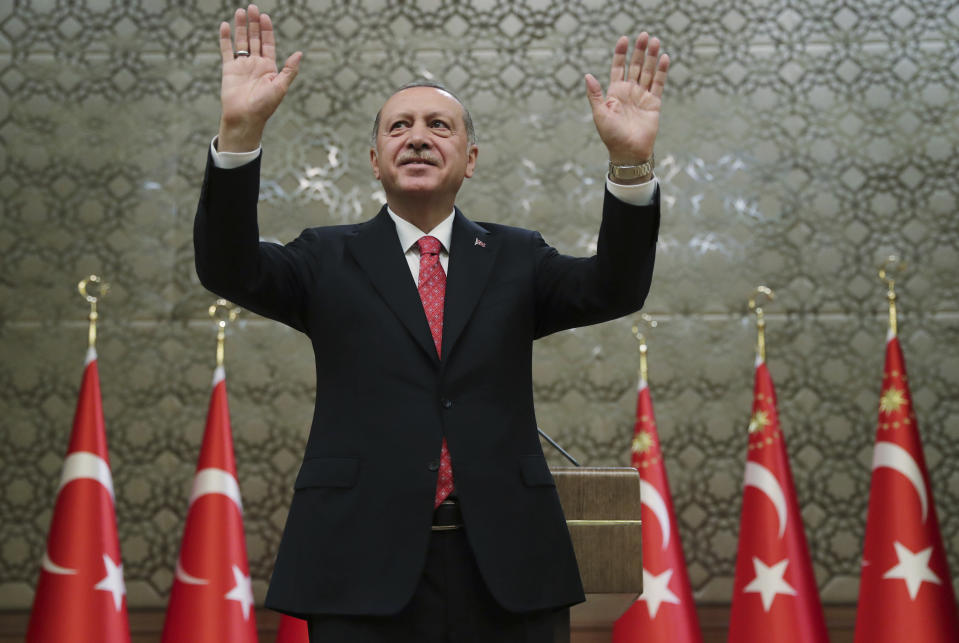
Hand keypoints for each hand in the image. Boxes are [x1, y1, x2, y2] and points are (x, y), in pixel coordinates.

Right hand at [217, 4, 301, 151]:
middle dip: (254, 23)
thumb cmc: (264, 106)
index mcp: (269, 67)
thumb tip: (300, 53)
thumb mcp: (280, 87)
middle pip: (255, 38)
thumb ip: (289, 70)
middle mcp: (255, 64)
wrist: (245, 118)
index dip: (267, 29)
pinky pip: (226, 50)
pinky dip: (225, 38)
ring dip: (240, 27)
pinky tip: (225, 26)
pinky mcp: (229, 69)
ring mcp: (242, 65)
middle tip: (252, 7)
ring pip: (241, 41)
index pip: (268, 43)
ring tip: (240, 11)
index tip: (264, 16)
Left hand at [585, 33, 668, 163]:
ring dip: (651, 57)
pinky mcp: (654, 103)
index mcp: (614, 92)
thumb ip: (595, 94)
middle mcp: (629, 91)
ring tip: (655, 41)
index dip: (621, 53)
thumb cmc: (611, 135)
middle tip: (644, 35)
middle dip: (639, 51)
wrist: (628, 152)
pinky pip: (659, 84)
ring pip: (648, 72)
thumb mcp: (599, 114)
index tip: (624, 39)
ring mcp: (642, 96)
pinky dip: (661, 71)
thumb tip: (587, 75)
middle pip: (635, 66)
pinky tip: (663, 58)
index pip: (618, 68)